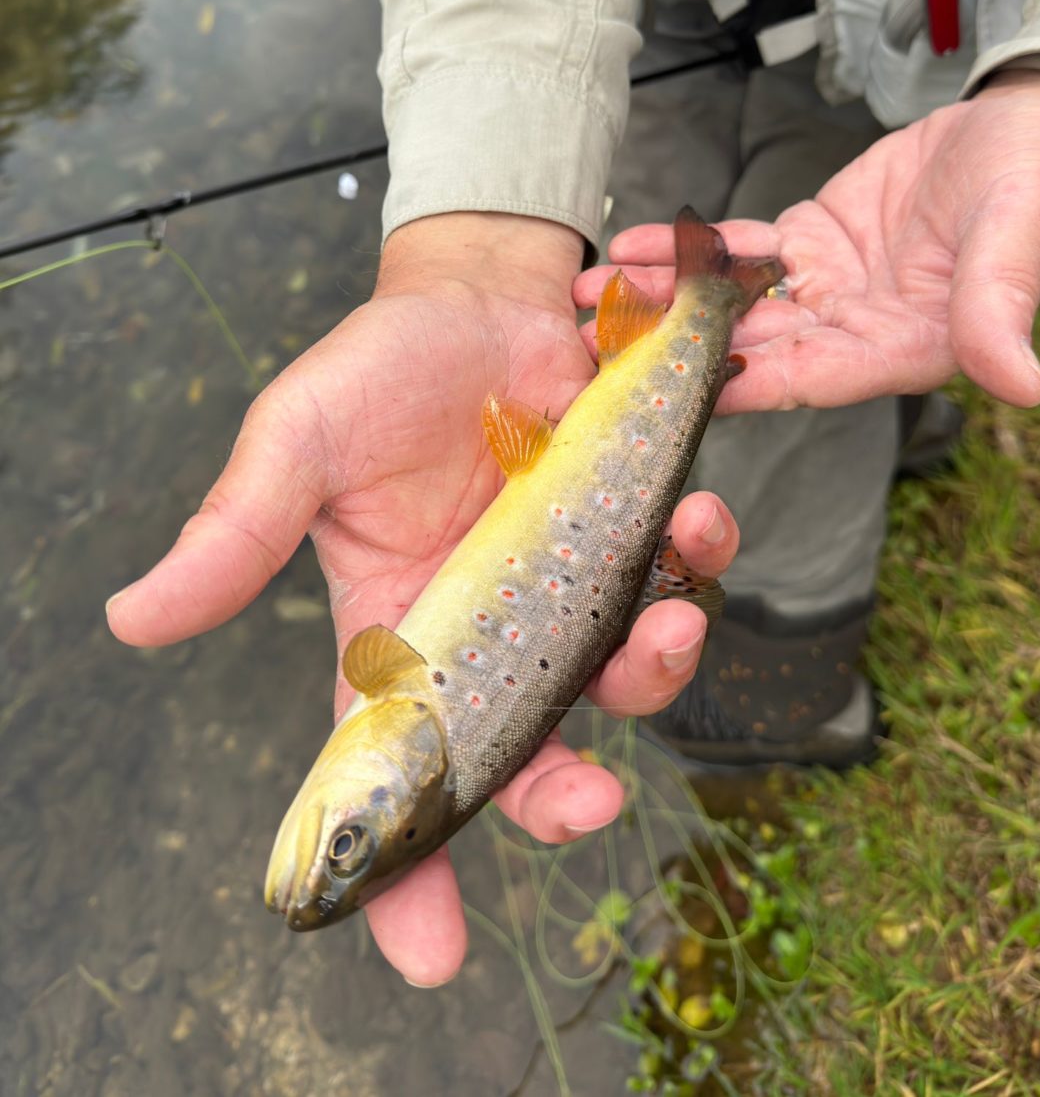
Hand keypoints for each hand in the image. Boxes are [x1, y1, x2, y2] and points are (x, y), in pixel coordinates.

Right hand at [106, 213, 738, 985]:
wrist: (475, 293)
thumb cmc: (377, 371)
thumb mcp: (297, 443)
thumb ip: (236, 534)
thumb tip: (129, 621)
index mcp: (397, 627)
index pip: (392, 766)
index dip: (405, 867)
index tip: (429, 957)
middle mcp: (489, 624)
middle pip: (523, 752)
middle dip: (558, 799)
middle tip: (584, 807)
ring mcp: (567, 580)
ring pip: (617, 674)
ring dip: (653, 670)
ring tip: (672, 622)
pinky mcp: (629, 522)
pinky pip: (678, 571)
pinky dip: (698, 560)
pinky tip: (694, 522)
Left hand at [577, 76, 1039, 410]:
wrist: (1024, 126)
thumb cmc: (1033, 183)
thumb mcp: (1015, 240)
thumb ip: (1000, 311)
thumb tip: (1022, 387)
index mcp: (898, 349)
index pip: (804, 377)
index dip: (735, 383)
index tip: (664, 387)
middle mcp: (852, 330)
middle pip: (748, 347)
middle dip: (667, 346)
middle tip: (591, 347)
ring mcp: (825, 289)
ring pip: (730, 300)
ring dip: (660, 298)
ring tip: (588, 296)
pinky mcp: (808, 244)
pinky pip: (737, 252)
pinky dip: (686, 251)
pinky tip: (631, 247)